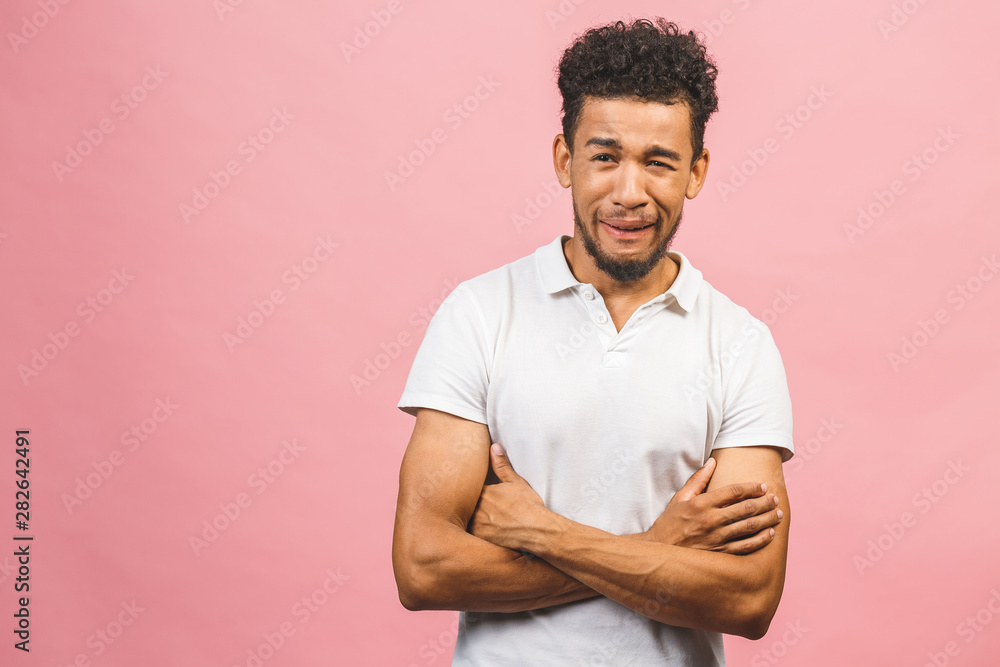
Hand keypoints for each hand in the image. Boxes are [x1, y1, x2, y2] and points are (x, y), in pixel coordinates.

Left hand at [468, 443, 549, 551]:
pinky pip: (467, 535)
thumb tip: (494, 446)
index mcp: (483, 492)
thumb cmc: (528, 506)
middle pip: (463, 504)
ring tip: (479, 520)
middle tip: (472, 506)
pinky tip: (478, 532)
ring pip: (464, 519)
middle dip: (465, 504)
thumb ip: (501, 465)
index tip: (471, 491)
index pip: (467, 488)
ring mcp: (475, 524)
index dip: (469, 490)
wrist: (537, 530)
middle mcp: (475, 507)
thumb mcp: (515, 482)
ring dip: (467, 518)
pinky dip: (470, 533)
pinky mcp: (478, 539)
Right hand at [644, 457, 782, 554]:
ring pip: (749, 527)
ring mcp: (716, 539)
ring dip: (767, 519)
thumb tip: (713, 461)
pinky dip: (760, 540)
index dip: (751, 487)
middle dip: (764, 502)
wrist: (659, 553)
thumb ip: (698, 480)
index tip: (763, 485)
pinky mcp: (720, 554)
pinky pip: (746, 547)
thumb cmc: (669, 524)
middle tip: (775, 498)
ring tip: (778, 513)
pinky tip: (770, 534)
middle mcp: (711, 520)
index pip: (733, 491)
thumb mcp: (679, 498)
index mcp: (701, 504)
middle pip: (745, 508)